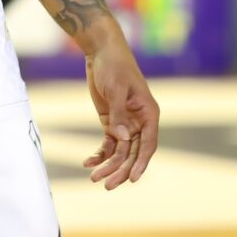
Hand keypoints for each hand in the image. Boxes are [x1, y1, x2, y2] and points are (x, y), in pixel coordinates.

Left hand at [83, 26, 158, 188]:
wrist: (101, 52)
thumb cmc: (114, 67)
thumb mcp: (115, 90)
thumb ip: (119, 116)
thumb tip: (123, 140)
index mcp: (149, 114)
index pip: (148, 144)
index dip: (141, 163)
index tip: (133, 179)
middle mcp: (140, 122)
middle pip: (133, 152)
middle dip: (120, 170)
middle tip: (106, 185)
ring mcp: (126, 123)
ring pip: (120, 151)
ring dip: (108, 165)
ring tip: (93, 178)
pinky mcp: (112, 121)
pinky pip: (109, 143)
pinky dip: (100, 153)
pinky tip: (88, 162)